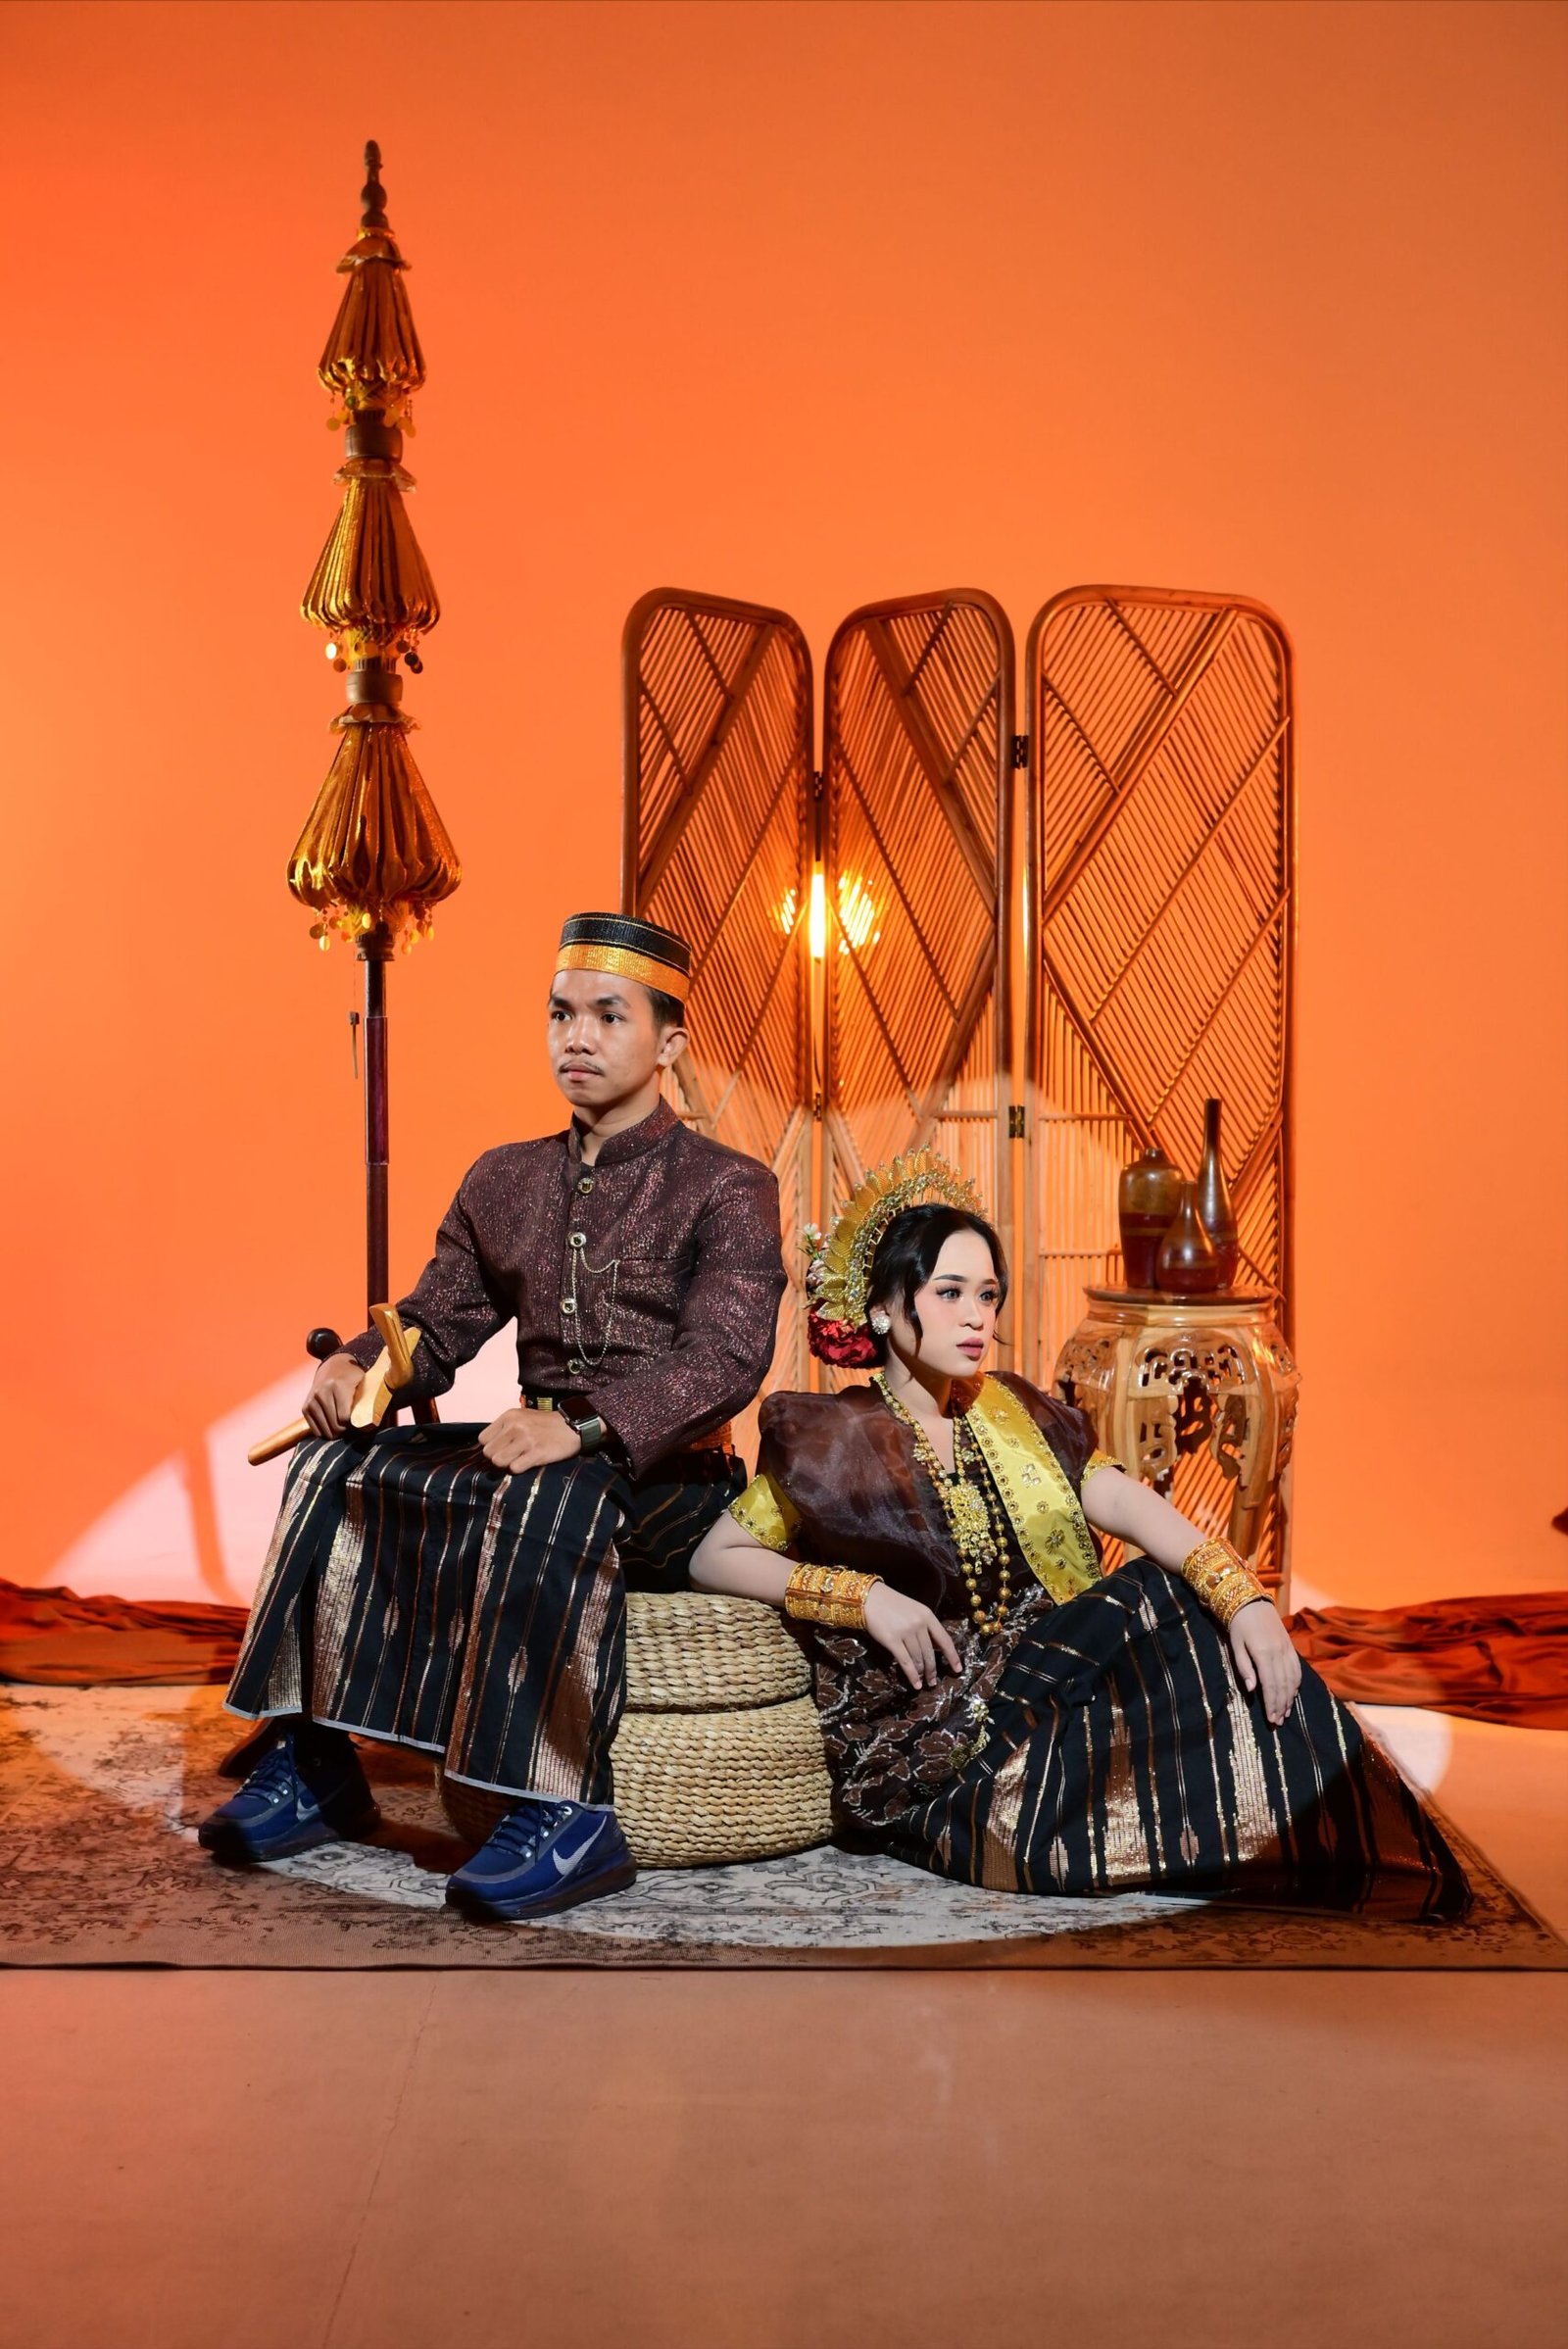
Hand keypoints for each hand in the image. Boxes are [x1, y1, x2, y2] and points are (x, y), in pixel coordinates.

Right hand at [302, 1352, 365, 1437]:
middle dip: (346, 1431)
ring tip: (344, 1426)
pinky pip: (316, 1430)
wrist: (334, 1366)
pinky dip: (326, 1431)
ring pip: (325, 1431)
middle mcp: (321, 1392)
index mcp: (337, 1385)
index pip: (344, 1418)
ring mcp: (312, 1400)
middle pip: (335, 1426)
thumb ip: (368, 1400)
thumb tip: (377, 1424)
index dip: (354, 1425)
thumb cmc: (353, 1376)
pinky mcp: (305, 1407)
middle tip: (353, 1427)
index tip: (361, 1424)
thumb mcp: (364, 1382)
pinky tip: (333, 1425)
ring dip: (336, 1432)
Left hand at [479, 1405, 583, 1474]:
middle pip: (488, 1452)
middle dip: (498, 1457)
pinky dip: (519, 1469)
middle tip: (511, 1456)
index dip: (491, 1446)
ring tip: (518, 1460)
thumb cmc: (544, 1424)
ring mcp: (526, 1440)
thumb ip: (504, 1429)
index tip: (501, 1448)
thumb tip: (487, 1449)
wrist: (572, 1427)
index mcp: (509, 1416)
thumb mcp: (521, 1418)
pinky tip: (528, 1462)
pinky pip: (514, 1468)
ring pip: (498, 1461)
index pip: (483, 1439)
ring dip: (507, 1464)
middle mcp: (515, 1426)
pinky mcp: (537, 1453)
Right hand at [863, 1582, 962, 1690]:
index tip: (958, 1669)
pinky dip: (912, 1675)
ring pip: (918, 1659)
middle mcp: (919, 1624)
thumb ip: (926, 1627)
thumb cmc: (892, 1604)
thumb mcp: (914, 1610)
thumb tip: (935, 1648)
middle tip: (933, 1681)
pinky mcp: (892, 1640)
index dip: (952, 1656)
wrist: (869, 1598)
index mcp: (927, 1615)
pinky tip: (915, 1684)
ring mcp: (906, 1632)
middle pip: (930, 1653)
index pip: (945, 1640)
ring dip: (922, 1673)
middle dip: (932, 1670)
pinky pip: (905, 1662)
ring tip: (924, 1682)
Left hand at [1229, 1599, 1301, 1726]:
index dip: (1271, 1704)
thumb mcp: (1235, 1645)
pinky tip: (1292, 1695)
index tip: (1271, 1719)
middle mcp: (1279, 1653)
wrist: (1251, 1601)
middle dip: (1281, 1706)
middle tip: (1278, 1722)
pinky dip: (1296, 1685)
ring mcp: (1287, 1649)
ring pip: (1292, 1679)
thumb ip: (1244, 1668)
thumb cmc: (1238, 1625)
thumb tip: (1253, 1690)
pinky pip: (1297, 1669)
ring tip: (1285, 1713)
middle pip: (1283, 1685)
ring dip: (1290, 1698)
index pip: (1270, 1685)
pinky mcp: (1290, 1646)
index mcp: (1263, 1653)